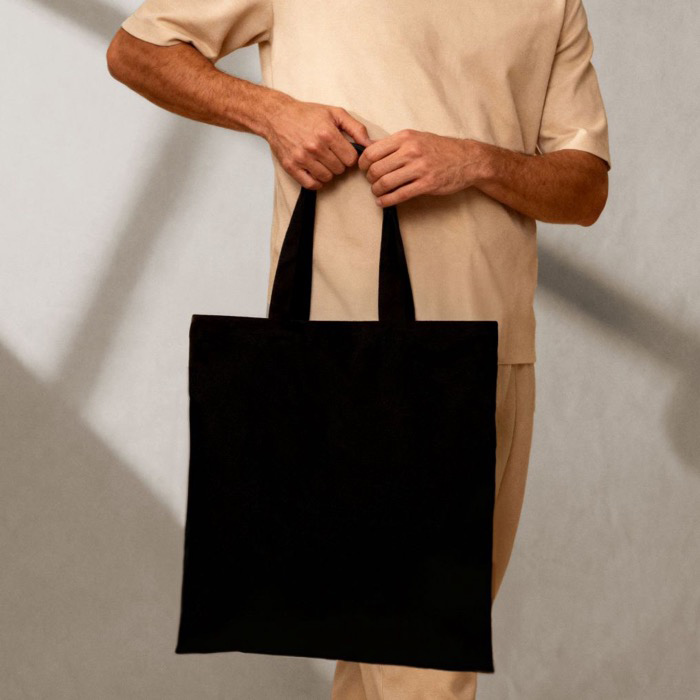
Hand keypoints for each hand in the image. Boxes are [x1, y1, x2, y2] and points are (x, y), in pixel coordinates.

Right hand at [263, 93, 372, 188]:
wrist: (277, 115)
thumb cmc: (307, 114)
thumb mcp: (335, 113)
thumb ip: (356, 128)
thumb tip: (370, 144)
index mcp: (327, 133)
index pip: (351, 159)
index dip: (349, 156)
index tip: (343, 151)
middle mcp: (315, 147)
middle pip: (340, 170)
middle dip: (339, 163)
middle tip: (332, 155)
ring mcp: (302, 158)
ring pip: (327, 178)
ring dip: (328, 172)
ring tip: (323, 161)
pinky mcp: (291, 167)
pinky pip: (311, 185)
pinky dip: (316, 182)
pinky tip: (316, 172)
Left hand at [357, 129, 486, 206]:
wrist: (467, 159)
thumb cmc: (439, 149)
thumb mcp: (416, 138)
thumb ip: (393, 144)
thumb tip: (368, 148)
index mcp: (405, 137)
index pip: (372, 152)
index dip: (363, 164)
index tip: (364, 169)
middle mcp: (411, 151)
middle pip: (376, 169)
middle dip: (370, 179)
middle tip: (372, 182)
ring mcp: (419, 168)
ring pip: (385, 183)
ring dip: (377, 191)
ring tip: (378, 192)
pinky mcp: (426, 184)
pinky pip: (399, 195)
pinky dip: (386, 200)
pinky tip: (382, 202)